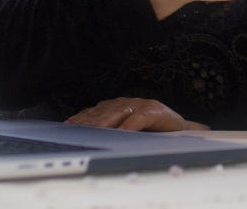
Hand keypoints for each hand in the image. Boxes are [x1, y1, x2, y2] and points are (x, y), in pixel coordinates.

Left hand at [63, 97, 208, 131]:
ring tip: (94, 133)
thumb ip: (109, 133)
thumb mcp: (126, 132)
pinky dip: (129, 126)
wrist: (179, 129)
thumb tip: (86, 143)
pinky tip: (123, 133)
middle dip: (88, 123)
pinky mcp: (153, 109)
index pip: (92, 112)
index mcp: (115, 107)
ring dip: (105, 123)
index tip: (66, 129)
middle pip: (102, 113)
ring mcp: (139, 104)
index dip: (79, 120)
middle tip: (76, 133)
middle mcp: (125, 103)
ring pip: (117, 113)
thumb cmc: (151, 132)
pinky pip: (138, 118)